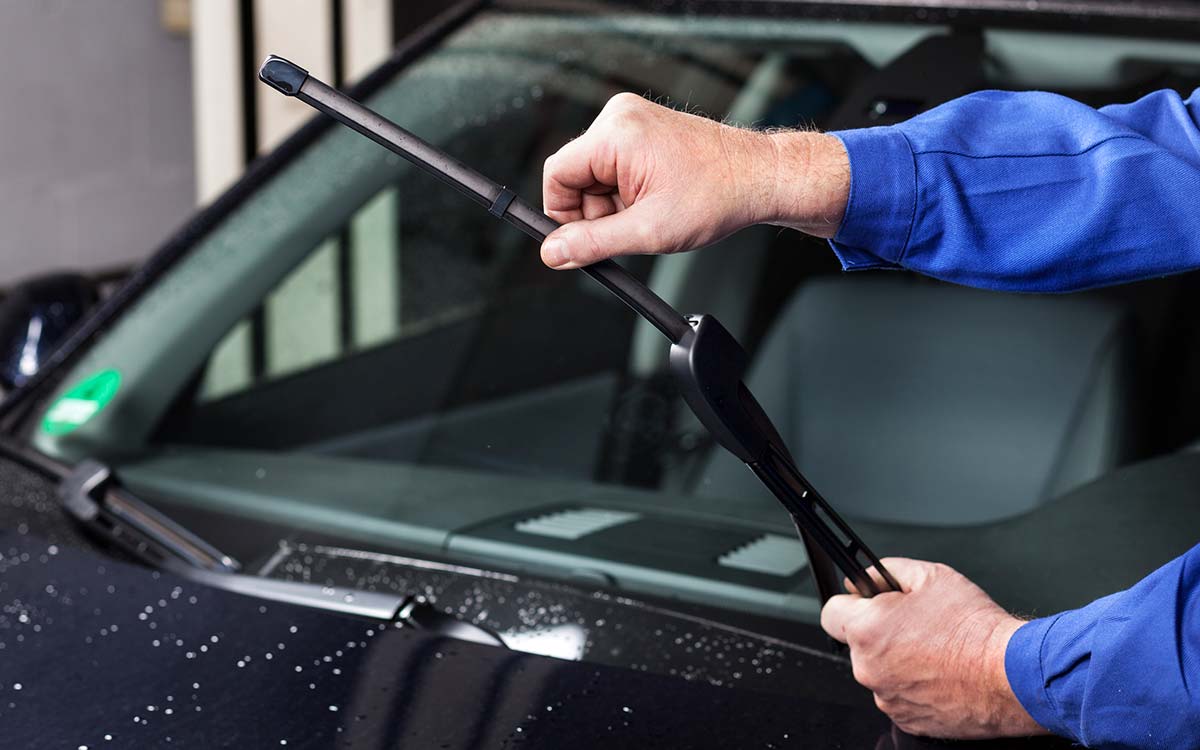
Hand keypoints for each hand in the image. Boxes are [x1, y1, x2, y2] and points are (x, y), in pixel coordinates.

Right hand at [539, 93, 849, 268]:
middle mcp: (620, 117)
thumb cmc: (718, 195)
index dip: (564, 215)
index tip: (582, 239)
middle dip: (598, 211)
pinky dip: (629, 192)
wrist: (760, 178)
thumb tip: (554, 252)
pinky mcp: (644, 129)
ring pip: (596, 176)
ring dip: (615, 204)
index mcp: (616, 134)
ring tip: (653, 213)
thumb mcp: (648, 231)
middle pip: (576, 177)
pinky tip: (657, 200)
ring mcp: (633, 120)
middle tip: (632, 229)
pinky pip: (615, 167)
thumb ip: (593, 243)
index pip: (556, 175)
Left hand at [820, 558, 1047, 739]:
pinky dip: (915, 686)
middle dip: (879, 632)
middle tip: (915, 624)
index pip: (830, 612)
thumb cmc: (974, 629)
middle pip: (857, 644)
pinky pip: (900, 696)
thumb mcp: (930, 575)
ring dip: (897, 661)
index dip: (850, 603)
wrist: (1011, 675)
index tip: (865, 601)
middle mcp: (868, 668)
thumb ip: (887, 571)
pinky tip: (942, 673)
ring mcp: (887, 698)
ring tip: (935, 650)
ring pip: (880, 671)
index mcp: (867, 630)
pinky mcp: (907, 720)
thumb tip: (867, 576)